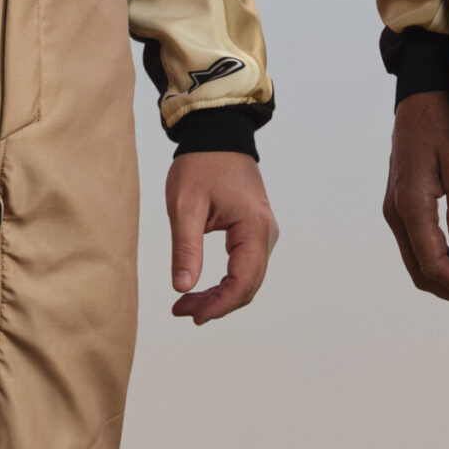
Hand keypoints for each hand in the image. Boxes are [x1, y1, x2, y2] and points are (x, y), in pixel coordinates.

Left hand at [166, 150, 276, 323]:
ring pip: (248, 279)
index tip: (189, 314)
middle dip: (216, 304)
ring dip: (220, 296)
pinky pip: (246, 266)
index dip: (217, 305)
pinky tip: (202, 287)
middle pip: (248, 286)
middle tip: (181, 310)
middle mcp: (267, 233)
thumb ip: (185, 248)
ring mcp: (264, 232)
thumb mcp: (185, 205)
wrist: (217, 134)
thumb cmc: (200, 164)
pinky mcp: (255, 231)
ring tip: (186, 302)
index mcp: (254, 227)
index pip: (243, 281)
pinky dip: (225, 282)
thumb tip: (183, 288)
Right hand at [383, 90, 448, 304]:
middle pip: (421, 270)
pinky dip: (442, 260)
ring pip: (418, 261)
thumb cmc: (443, 120)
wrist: (420, 93)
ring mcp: (396, 209)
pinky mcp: (402, 204)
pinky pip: (418, 245)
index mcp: (410, 203)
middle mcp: (397, 212)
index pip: (431, 262)